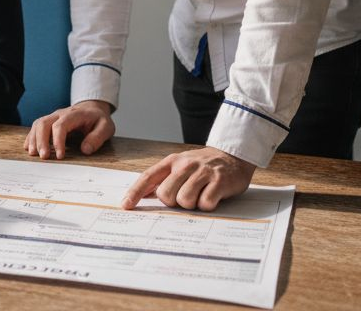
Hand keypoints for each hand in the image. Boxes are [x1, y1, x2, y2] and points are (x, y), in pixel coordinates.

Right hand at [24, 100, 115, 159]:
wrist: (92, 109)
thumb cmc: (98, 120)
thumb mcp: (106, 127)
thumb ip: (97, 137)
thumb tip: (85, 150)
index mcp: (75, 114)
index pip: (61, 125)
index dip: (58, 141)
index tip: (60, 156)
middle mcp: (61, 114)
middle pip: (44, 123)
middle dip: (41, 140)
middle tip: (43, 157)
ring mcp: (53, 117)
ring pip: (38, 124)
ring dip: (34, 139)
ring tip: (33, 154)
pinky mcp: (49, 122)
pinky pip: (36, 126)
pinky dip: (31, 137)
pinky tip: (29, 148)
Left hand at [121, 147, 256, 211]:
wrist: (234, 155)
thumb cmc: (204, 166)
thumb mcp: (182, 166)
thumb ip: (164, 179)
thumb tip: (144, 196)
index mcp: (173, 161)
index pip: (148, 177)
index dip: (135, 192)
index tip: (126, 205)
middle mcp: (186, 165)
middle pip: (166, 194)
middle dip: (173, 202)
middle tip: (185, 196)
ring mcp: (203, 172)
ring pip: (184, 200)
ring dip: (192, 204)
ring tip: (200, 195)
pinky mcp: (219, 181)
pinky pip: (205, 203)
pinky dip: (207, 205)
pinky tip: (212, 196)